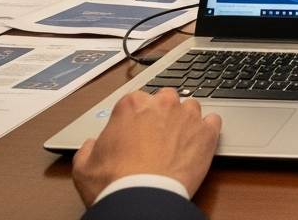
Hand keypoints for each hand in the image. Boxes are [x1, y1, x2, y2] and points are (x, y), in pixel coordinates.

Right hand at [72, 88, 220, 207]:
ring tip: (179, 141)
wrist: (142, 199)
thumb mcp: (84, 165)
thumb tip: (91, 145)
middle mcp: (162, 104)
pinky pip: (213, 121)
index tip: (137, 129)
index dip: (137, 116)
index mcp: (131, 105)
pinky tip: (200, 141)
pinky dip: (208, 129)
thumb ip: (88, 148)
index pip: (138, 100)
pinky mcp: (207, 133)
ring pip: (191, 108)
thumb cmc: (114, 182)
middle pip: (166, 99)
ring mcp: (187, 116)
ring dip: (185, 120)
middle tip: (158, 135)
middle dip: (163, 113)